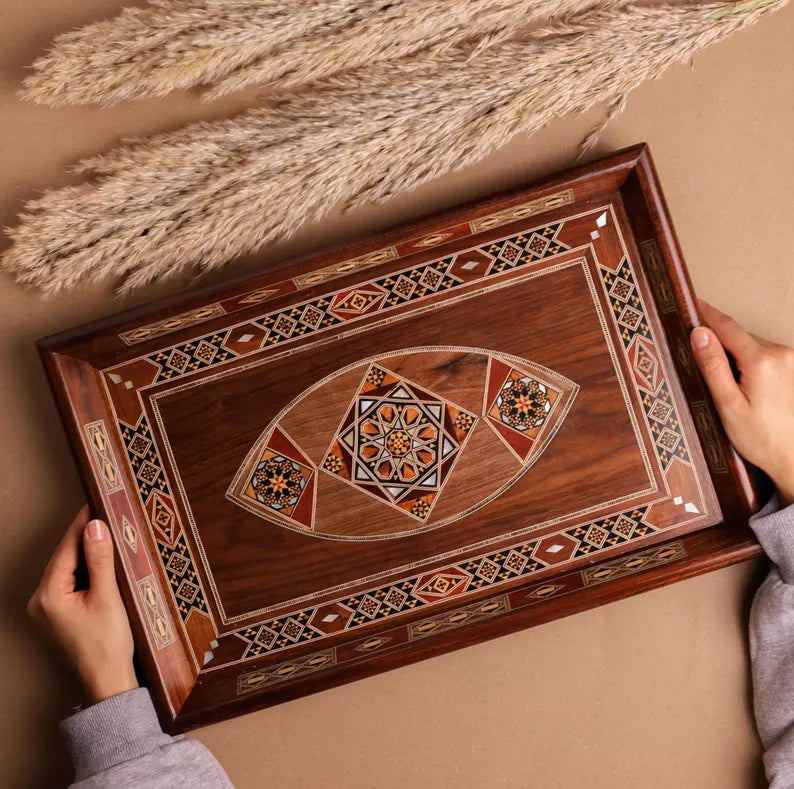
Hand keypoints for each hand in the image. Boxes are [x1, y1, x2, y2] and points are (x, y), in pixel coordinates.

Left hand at [28, 506, 137, 704]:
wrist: (108, 682)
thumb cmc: (107, 644)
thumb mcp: (108, 596)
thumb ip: (100, 559)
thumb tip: (96, 526)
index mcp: (48, 595)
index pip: (67, 548)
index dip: (83, 523)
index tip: (98, 502)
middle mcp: (41, 600)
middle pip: (66, 556)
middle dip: (87, 536)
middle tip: (108, 513)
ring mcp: (49, 608)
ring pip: (70, 568)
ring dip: (89, 552)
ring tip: (110, 532)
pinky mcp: (61, 613)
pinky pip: (72, 581)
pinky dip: (88, 569)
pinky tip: (105, 560)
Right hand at [690, 300, 793, 505]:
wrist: (793, 459)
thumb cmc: (762, 438)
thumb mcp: (727, 404)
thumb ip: (713, 366)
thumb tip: (699, 334)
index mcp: (762, 361)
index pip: (727, 327)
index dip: (706, 314)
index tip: (691, 304)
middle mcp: (781, 354)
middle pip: (739, 335)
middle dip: (717, 340)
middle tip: (694, 349)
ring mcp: (790, 361)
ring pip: (751, 345)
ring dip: (733, 353)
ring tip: (721, 380)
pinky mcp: (793, 369)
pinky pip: (764, 355)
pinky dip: (747, 362)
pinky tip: (741, 384)